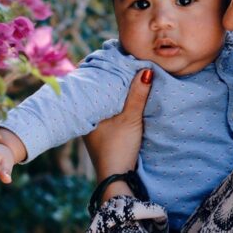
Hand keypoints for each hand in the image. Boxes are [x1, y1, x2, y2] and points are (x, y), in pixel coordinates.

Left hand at [83, 69, 152, 200]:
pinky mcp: (103, 133)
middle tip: (118, 59)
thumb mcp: (130, 119)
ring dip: (113, 90)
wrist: (116, 179)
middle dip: (107, 77)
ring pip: (102, 101)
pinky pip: (108, 109)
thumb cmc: (118, 147)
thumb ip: (138, 95)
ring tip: (124, 72)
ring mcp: (94, 126)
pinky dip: (116, 101)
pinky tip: (125, 95)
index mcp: (86, 110)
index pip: (90, 82)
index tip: (108, 53)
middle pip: (96, 90)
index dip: (99, 68)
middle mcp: (87, 116)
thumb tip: (146, 69)